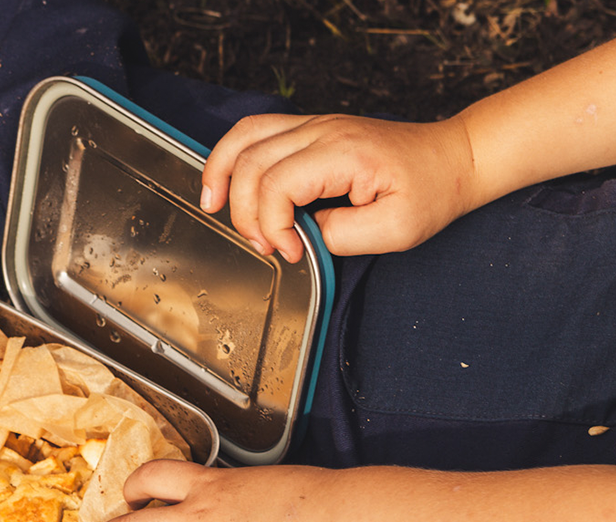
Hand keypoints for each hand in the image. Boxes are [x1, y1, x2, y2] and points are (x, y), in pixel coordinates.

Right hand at [199, 113, 477, 260]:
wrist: (453, 159)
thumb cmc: (430, 192)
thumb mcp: (394, 231)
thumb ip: (339, 236)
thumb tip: (302, 236)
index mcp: (343, 153)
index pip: (276, 185)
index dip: (272, 227)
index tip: (293, 253)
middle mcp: (322, 130)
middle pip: (251, 163)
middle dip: (246, 213)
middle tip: (266, 245)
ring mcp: (314, 125)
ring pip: (243, 137)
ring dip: (220, 173)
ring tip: (211, 206)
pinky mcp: (310, 129)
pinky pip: (255, 132)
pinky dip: (232, 157)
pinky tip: (225, 182)